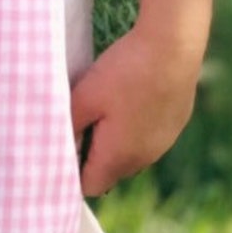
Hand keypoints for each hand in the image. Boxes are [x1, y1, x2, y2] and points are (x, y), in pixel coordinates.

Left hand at [70, 23, 204, 198]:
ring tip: (108, 104)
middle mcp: (143, 159)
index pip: (89, 186)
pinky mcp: (176, 124)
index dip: (72, 171)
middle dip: (93, 154)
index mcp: (117, 158)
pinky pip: (149, 136)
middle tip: (83, 118)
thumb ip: (67, 127)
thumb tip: (55, 146)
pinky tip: (132, 95)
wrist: (173, 46)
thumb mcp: (84, 96)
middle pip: (110, 171)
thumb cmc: (124, 72)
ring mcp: (163, 143)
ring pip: (131, 153)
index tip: (64, 144)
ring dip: (116, 139)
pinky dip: (137, 125)